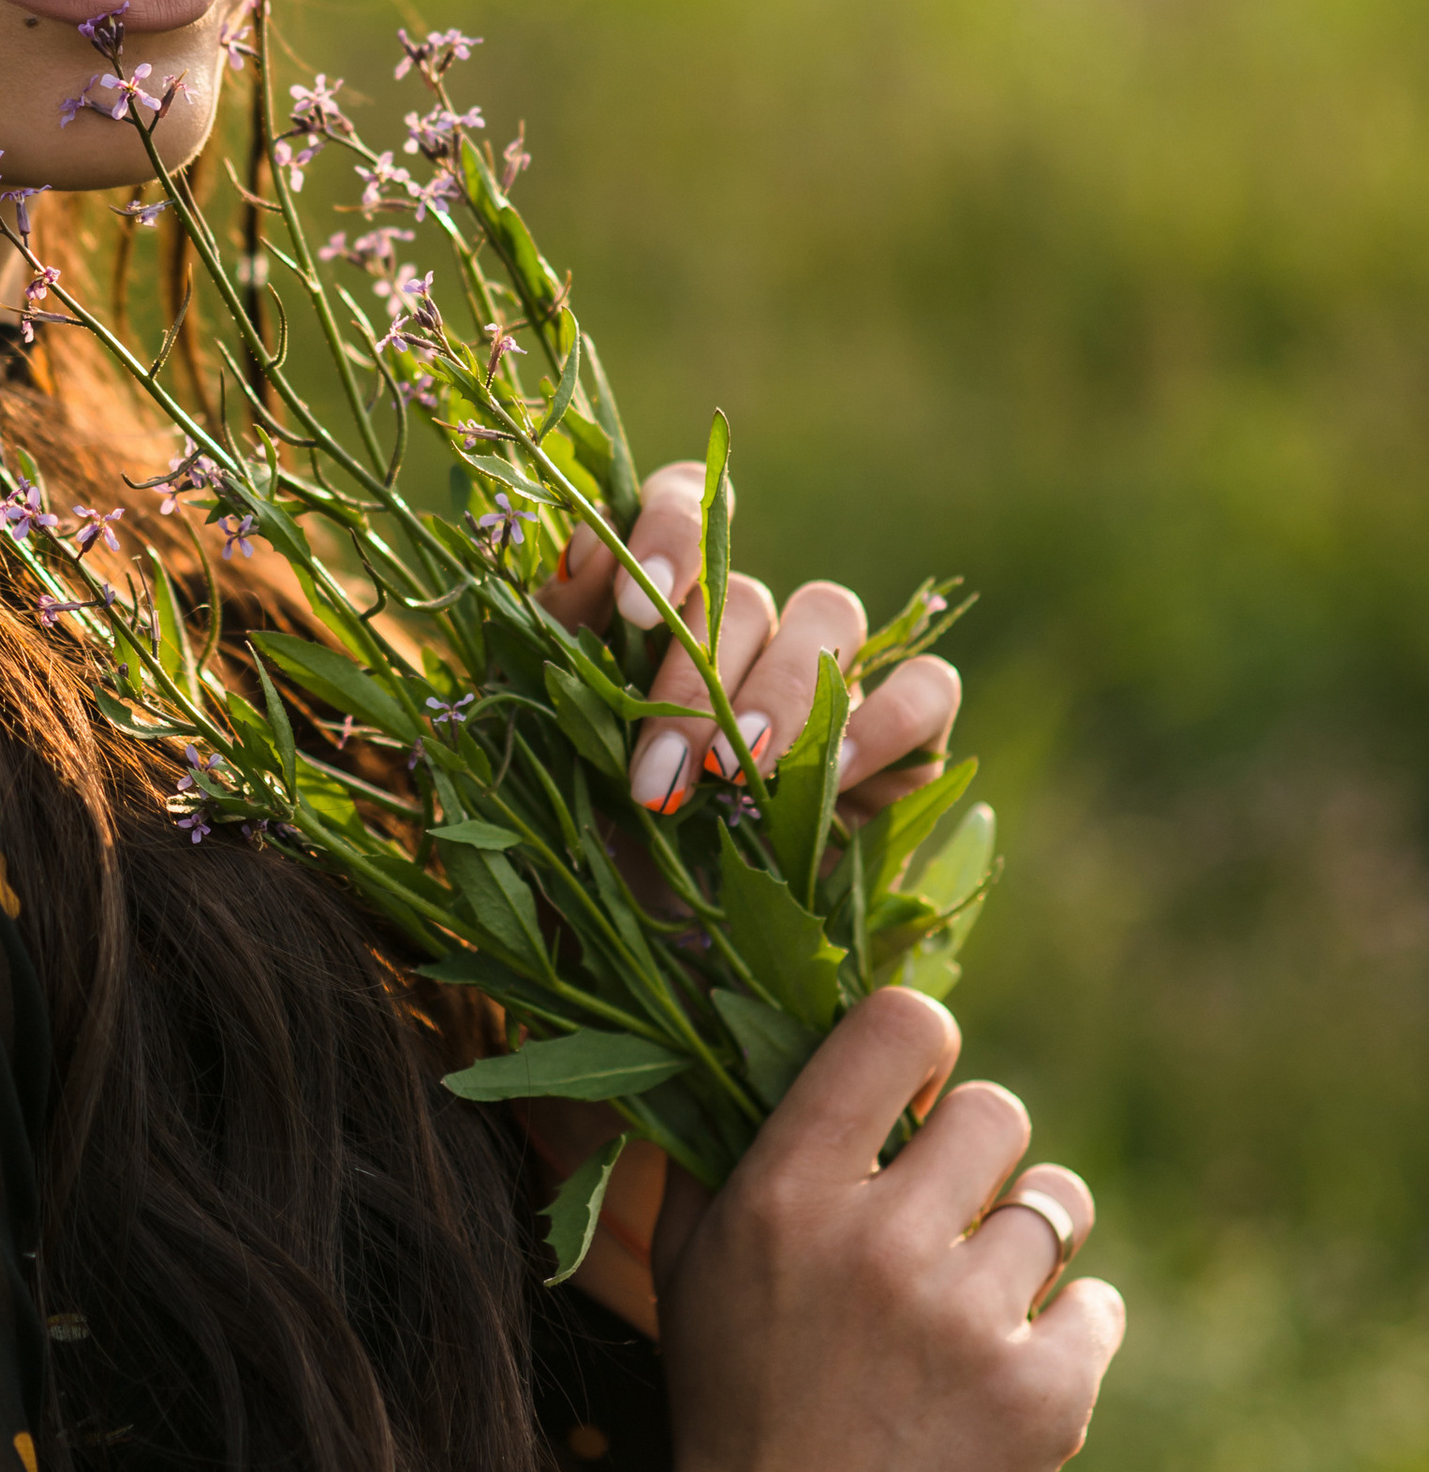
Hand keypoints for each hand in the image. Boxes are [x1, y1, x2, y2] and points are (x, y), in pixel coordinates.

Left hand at [542, 455, 959, 824]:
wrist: (659, 968)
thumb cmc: (586, 854)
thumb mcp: (543, 752)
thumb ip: (554, 646)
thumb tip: (587, 553)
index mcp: (656, 608)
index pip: (685, 502)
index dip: (669, 532)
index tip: (635, 610)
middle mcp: (746, 628)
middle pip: (746, 588)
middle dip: (696, 681)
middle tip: (658, 776)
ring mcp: (831, 677)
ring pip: (832, 613)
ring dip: (783, 691)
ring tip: (738, 777)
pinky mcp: (903, 741)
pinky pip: (927, 688)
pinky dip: (883, 723)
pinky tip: (825, 782)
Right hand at [650, 985, 1122, 1471]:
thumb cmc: (728, 1407)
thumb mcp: (686, 1266)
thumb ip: (710, 1147)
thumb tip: (737, 1038)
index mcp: (786, 1193)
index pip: (900, 1030)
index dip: (922, 1046)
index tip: (915, 1093)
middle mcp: (879, 1242)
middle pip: (996, 1109)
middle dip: (978, 1152)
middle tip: (951, 1207)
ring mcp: (967, 1323)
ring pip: (1058, 1202)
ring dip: (1029, 1233)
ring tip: (985, 1287)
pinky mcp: (1041, 1399)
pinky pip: (1099, 1303)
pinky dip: (1068, 1326)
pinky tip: (1016, 1359)